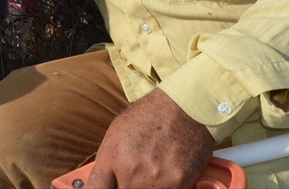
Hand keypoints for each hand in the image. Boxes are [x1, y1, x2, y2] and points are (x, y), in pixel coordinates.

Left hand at [86, 89, 214, 188]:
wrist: (185, 108)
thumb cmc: (149, 116)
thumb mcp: (116, 133)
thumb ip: (107, 162)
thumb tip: (103, 183)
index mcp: (113, 157)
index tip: (107, 186)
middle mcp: (132, 172)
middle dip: (125, 184)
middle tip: (133, 171)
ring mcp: (157, 181)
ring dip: (146, 186)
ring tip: (152, 169)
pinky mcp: (180, 185)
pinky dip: (165, 186)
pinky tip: (166, 173)